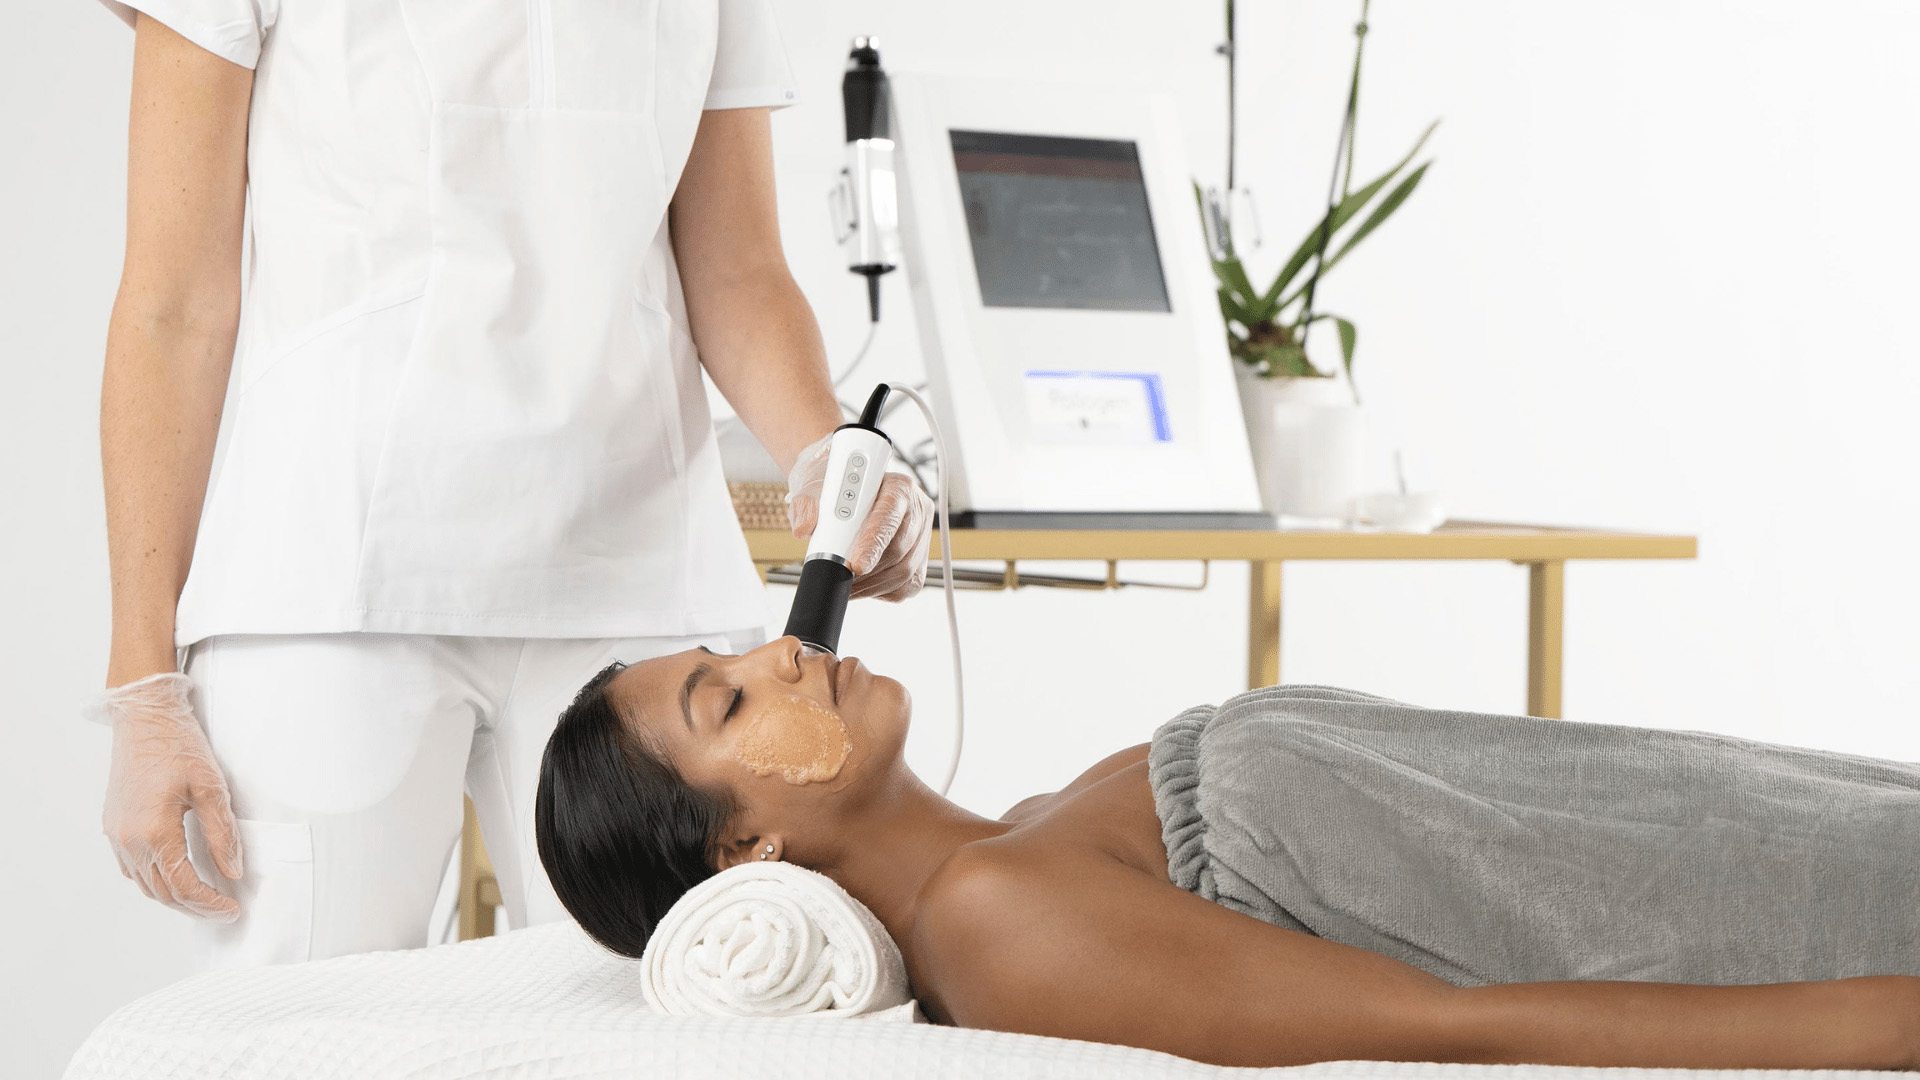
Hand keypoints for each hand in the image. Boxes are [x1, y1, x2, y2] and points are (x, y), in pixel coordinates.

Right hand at [89, 672, 243, 920]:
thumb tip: (232, 871)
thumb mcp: (211, 787)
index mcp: (154, 832)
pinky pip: (132, 869)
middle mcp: (129, 841)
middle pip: (163, 893)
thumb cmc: (178, 745)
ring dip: (174, 897)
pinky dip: (155, 881)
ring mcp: (117, 836)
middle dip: (195, 907)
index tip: (232, 909)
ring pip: (145, 885)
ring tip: (205, 898)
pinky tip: (176, 877)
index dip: (210, 904)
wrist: (143, 718)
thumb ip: (222, 833)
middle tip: (223, 910)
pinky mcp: (113, 827)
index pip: (184, 886)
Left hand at [786, 435, 934, 601]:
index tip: (855, 564)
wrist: (840, 500)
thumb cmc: (834, 491)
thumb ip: (807, 504)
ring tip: (845, 585)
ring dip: (871, 584)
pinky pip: (906, 585)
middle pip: (900, 548)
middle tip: (840, 579)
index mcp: (897, 486)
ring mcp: (920, 537)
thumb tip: (805, 527)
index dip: (874, 541)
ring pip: (904, 570)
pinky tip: (861, 586)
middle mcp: (915, 510)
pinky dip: (880, 591)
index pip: (891, 514)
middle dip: (868, 571)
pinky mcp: (919, 561)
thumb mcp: (814, 489)